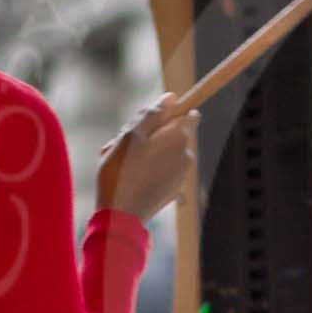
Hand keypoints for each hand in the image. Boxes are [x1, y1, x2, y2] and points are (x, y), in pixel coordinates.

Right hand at [97, 93, 199, 222]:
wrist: (122, 215)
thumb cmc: (121, 172)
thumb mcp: (130, 135)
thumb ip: (153, 113)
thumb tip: (172, 97)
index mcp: (179, 137)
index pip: (189, 114)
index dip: (170, 113)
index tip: (149, 120)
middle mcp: (187, 154)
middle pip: (174, 133)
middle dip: (153, 134)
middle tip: (126, 144)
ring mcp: (183, 174)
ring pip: (166, 152)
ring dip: (148, 152)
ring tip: (124, 162)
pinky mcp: (175, 188)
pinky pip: (164, 169)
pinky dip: (150, 168)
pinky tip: (131, 177)